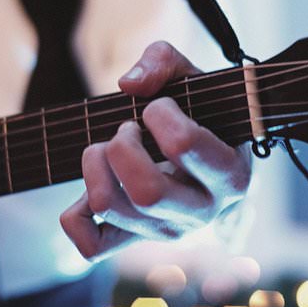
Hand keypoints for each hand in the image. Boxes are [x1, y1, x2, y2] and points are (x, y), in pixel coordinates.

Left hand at [60, 41, 251, 260]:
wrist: (200, 148)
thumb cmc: (197, 110)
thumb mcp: (190, 76)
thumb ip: (163, 62)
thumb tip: (128, 85)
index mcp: (230, 174)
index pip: (183, 144)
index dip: (159, 114)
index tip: (159, 107)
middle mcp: (203, 213)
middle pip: (146, 192)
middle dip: (123, 146)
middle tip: (128, 129)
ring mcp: (168, 232)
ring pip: (111, 208)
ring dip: (94, 164)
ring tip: (107, 146)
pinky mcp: (135, 242)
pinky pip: (91, 245)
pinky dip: (76, 213)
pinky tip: (92, 184)